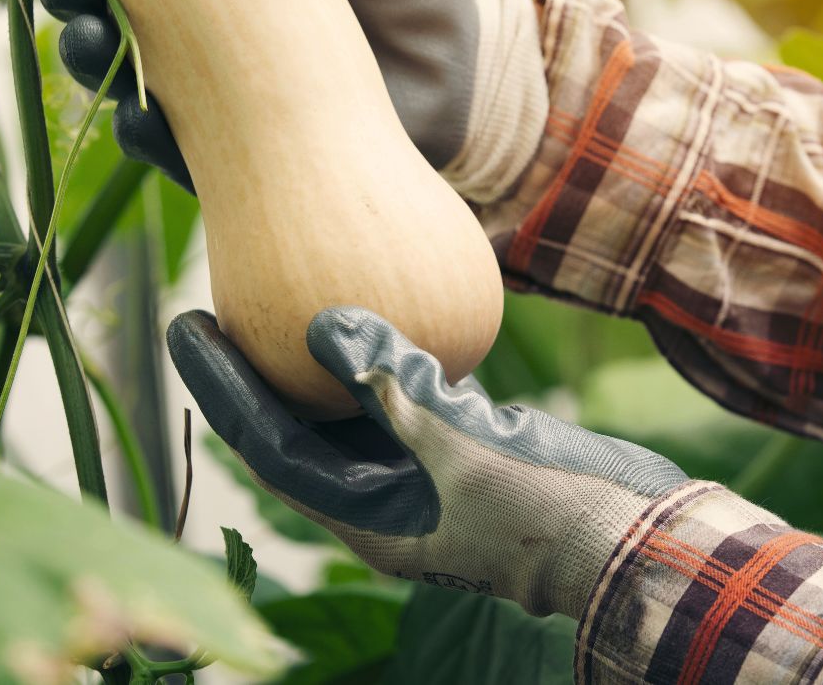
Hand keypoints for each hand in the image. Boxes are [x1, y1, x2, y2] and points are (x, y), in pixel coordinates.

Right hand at [39, 0, 479, 191]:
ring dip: (92, 58)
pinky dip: (147, 133)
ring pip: (129, 77)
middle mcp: (213, 29)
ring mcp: (223, 94)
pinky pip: (178, 150)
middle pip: (116, 6)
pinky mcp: (243, 155)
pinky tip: (138, 116)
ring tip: (88, 41)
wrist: (470, 79)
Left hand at [169, 306, 686, 618]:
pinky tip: (378, 300)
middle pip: (297, 425)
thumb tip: (322, 326)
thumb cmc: (547, 512)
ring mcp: (424, 475)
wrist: (631, 534)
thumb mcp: (464, 449)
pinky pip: (408, 396)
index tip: (190, 321)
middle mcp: (383, 499)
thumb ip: (395, 388)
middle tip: (218, 296)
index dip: (225, 385)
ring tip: (283, 287)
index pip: (269, 447)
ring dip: (319, 356)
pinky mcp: (464, 449)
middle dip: (257, 366)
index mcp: (366, 518)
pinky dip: (389, 352)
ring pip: (351, 409)